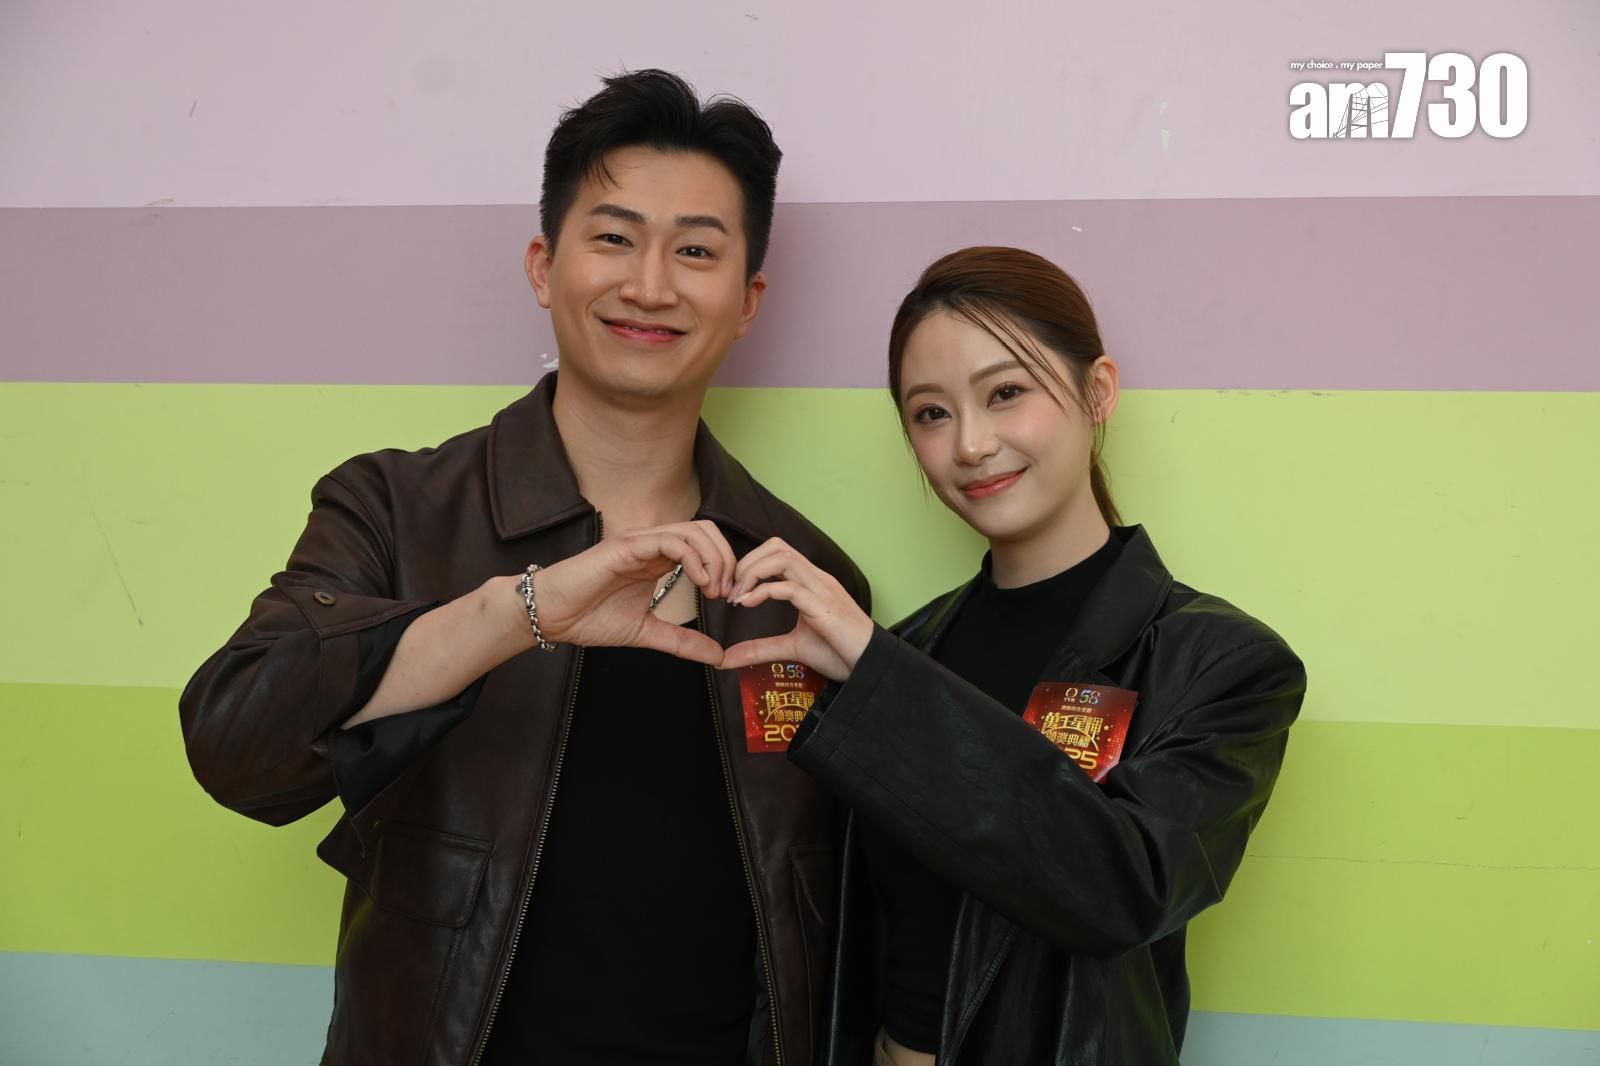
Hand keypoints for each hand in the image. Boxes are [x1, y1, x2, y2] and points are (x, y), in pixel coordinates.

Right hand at [531, 520, 735, 664]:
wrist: (551, 617)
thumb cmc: (590, 618)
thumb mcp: (648, 633)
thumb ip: (682, 641)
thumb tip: (719, 656)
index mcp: (660, 560)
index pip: (706, 546)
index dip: (726, 567)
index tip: (730, 598)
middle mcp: (654, 545)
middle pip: (707, 531)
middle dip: (727, 559)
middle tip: (727, 592)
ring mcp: (641, 542)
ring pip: (693, 531)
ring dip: (714, 558)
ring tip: (714, 589)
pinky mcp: (628, 546)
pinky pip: (670, 540)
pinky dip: (694, 558)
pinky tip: (699, 582)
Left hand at [721, 538, 872, 681]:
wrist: (871, 666)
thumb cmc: (840, 653)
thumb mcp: (793, 648)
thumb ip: (761, 648)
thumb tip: (727, 658)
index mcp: (811, 582)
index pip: (777, 551)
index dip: (750, 564)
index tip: (734, 591)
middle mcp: (816, 578)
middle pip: (776, 545)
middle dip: (746, 562)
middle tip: (732, 590)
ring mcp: (821, 590)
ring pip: (782, 557)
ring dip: (752, 572)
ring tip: (739, 596)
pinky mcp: (823, 608)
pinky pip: (790, 588)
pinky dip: (763, 591)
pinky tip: (749, 604)